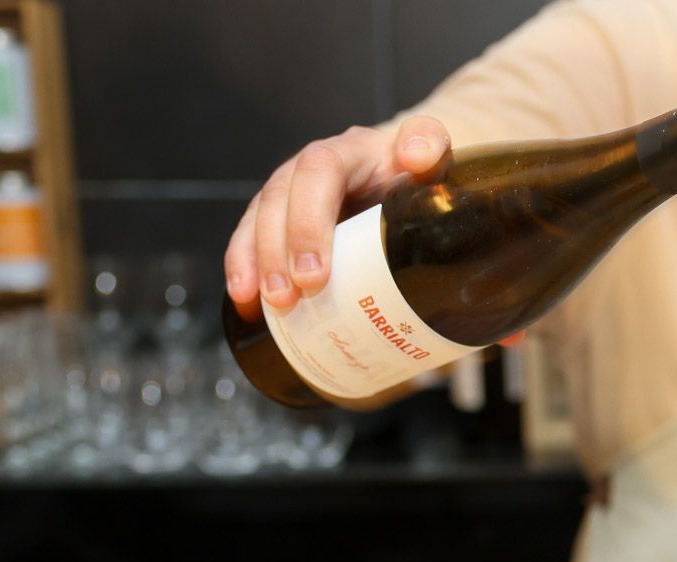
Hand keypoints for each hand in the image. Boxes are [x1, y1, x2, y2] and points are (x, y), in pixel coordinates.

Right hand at [225, 115, 451, 320]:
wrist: (410, 178)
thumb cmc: (419, 173)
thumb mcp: (432, 153)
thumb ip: (430, 143)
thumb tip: (416, 156)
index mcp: (348, 151)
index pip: (319, 173)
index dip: (308, 222)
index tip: (315, 273)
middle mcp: (310, 168)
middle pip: (279, 199)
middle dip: (276, 252)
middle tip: (286, 297)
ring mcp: (292, 192)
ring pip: (258, 218)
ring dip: (254, 262)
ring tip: (263, 302)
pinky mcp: (281, 219)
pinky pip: (250, 238)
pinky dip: (244, 268)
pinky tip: (245, 303)